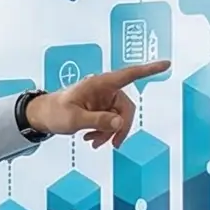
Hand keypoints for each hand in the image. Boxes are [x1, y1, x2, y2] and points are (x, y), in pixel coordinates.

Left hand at [26, 60, 170, 146]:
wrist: (42, 116)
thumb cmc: (55, 112)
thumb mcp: (74, 118)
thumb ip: (97, 120)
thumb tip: (120, 123)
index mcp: (100, 83)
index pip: (129, 75)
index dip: (149, 69)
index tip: (167, 64)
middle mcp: (105, 89)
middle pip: (126, 108)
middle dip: (120, 128)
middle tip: (112, 145)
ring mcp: (104, 100)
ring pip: (119, 118)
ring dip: (109, 133)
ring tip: (93, 143)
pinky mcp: (101, 109)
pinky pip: (111, 122)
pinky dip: (104, 132)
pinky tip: (91, 139)